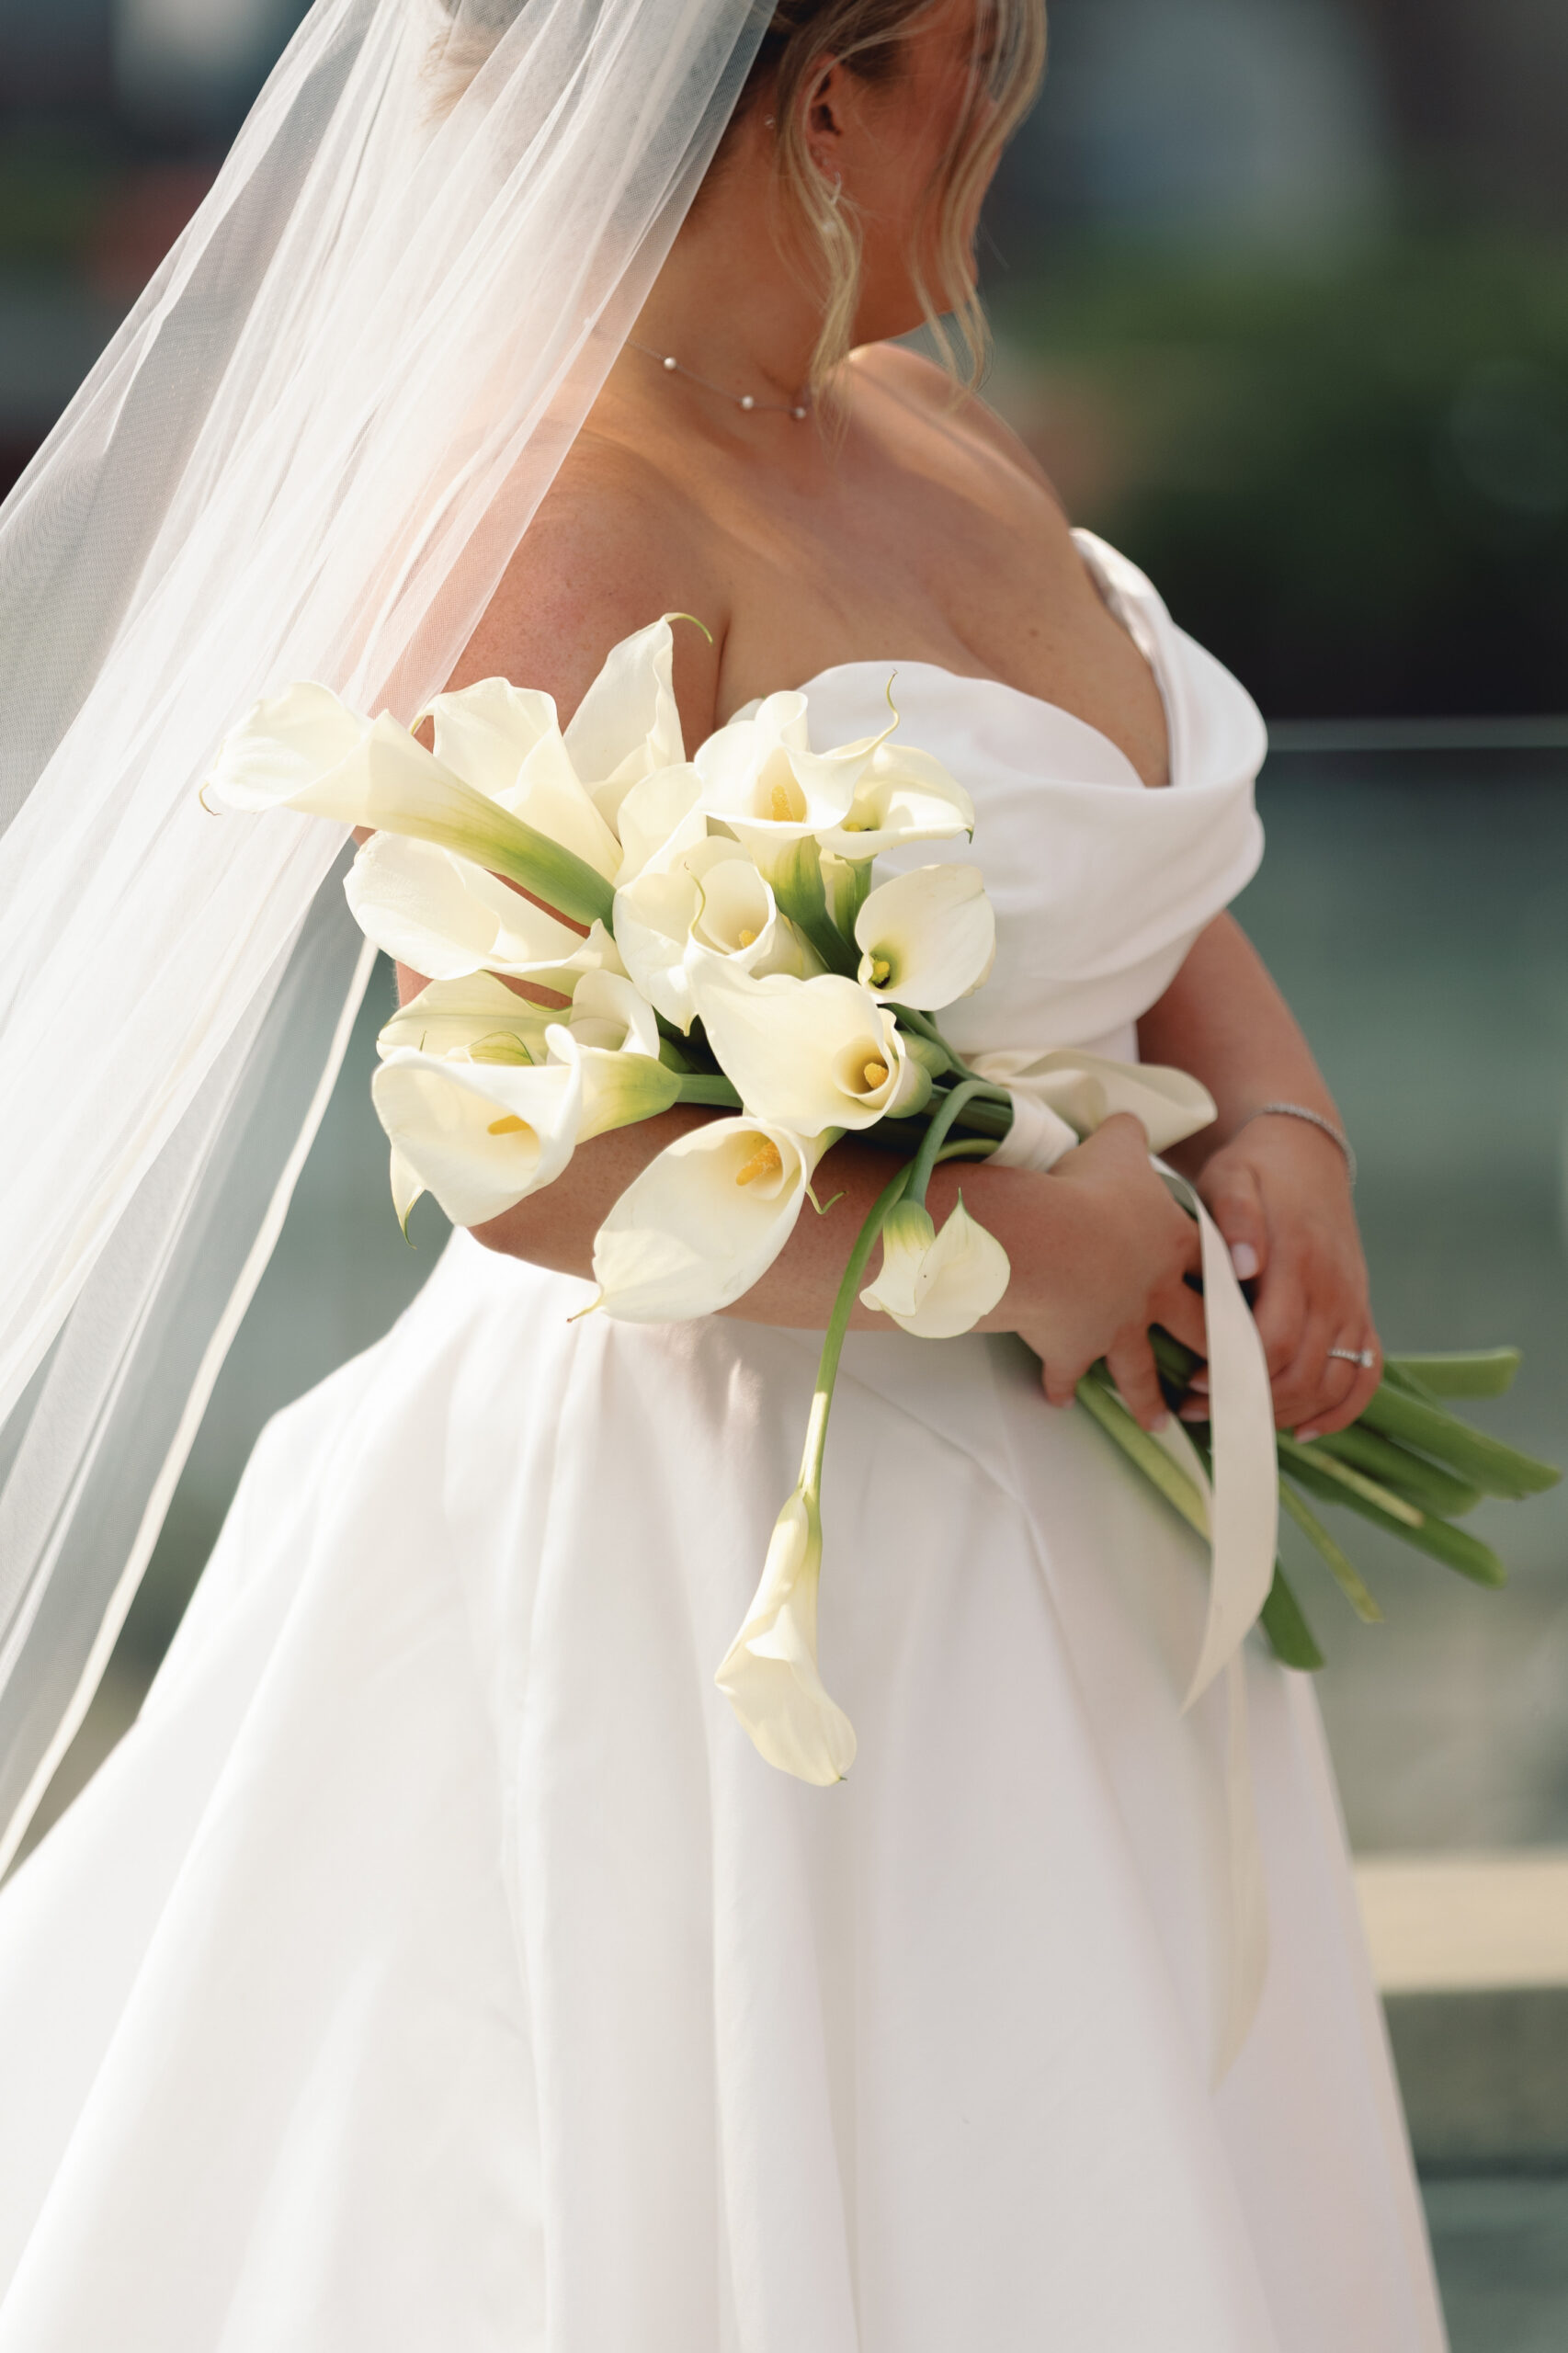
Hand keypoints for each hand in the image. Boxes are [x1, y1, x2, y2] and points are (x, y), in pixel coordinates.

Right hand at [1011, 1114, 1206, 1427]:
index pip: (1208, 1265)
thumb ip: (1128, 1135)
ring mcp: (1116, 1327)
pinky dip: (1062, 1386)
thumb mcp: (1116, 1147)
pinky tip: (1058, 1401)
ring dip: (1148, 1397)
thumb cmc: (1089, 1188)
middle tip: (1228, 1376)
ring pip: (1140, 1369)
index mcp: (1170, 1245)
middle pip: (1193, 1328)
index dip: (1225, 1281)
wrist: (1050, 1238)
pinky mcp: (1074, 1347)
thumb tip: (1127, 1119)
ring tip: (1160, 1420)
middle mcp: (1152, 1294)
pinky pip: (1067, 1372)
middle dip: (1211, 1353)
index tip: (1243, 1302)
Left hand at [1193, 1113, 1378, 1436]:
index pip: (1276, 1339)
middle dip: (1249, 1401)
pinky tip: (1302, 1430)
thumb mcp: (1232, 1178)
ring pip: (1331, 1384)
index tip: (1193, 1383)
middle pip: (1302, 1372)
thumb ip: (1236, 1217)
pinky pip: (1366, 1375)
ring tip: (1232, 1418)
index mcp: (1301, 1259)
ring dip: (1284, 1414)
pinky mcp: (1361, 1314)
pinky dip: (1339, 1411)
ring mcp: (1353, 1305)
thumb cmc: (1255, 1171)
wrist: (1306, 1154)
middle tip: (1197, 1408)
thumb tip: (1244, 1265)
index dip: (1236, 1371)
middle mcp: (1335, 1289)